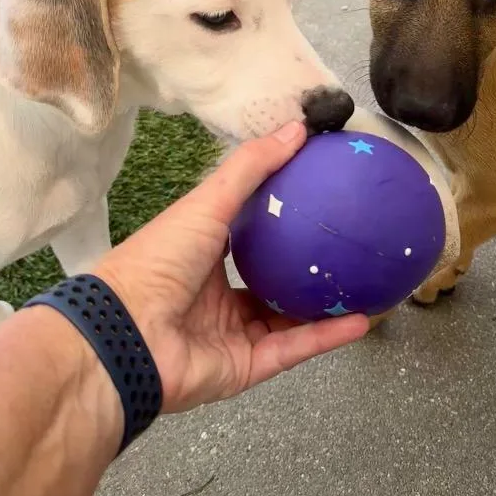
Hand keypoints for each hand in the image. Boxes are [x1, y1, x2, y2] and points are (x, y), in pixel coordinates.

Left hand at [94, 122, 368, 413]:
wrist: (128, 336)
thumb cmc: (160, 259)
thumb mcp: (209, 201)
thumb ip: (252, 167)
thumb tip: (296, 129)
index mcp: (203, 253)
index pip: (248, 230)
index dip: (282, 214)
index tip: (321, 193)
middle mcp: (218, 293)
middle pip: (271, 278)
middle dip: (307, 265)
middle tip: (348, 246)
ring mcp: (232, 332)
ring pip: (288, 317)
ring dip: (326, 304)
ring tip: (367, 285)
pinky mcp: (245, 366)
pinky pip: (293, 348)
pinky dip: (327, 336)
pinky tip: (363, 319)